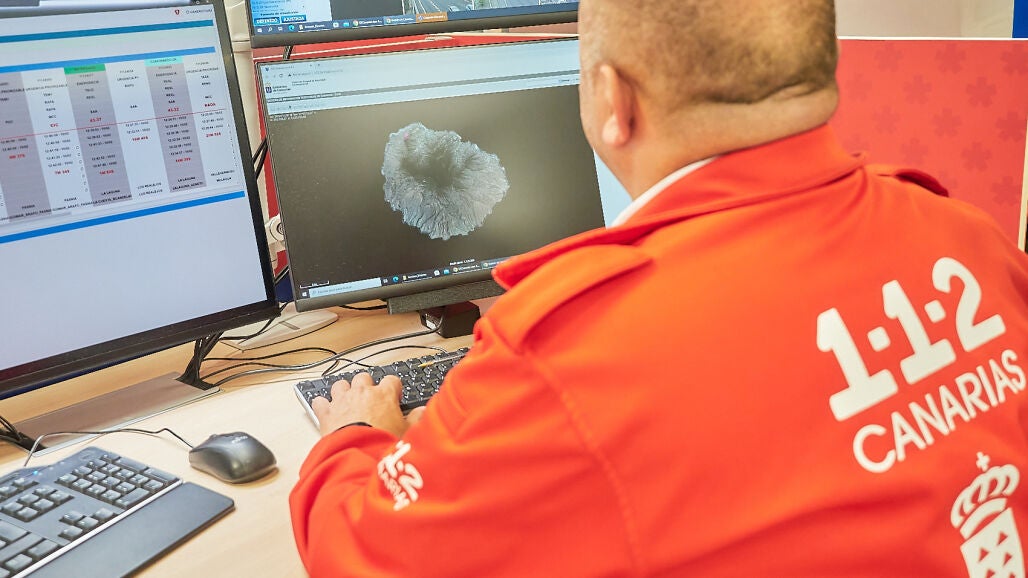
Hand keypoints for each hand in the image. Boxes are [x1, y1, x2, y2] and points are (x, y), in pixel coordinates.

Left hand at [310, 373, 425, 437]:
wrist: (358, 453)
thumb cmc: (383, 442)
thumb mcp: (407, 432)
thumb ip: (416, 418)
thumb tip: (424, 412)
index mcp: (384, 395)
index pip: (391, 380)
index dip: (393, 388)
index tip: (393, 396)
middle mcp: (362, 392)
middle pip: (363, 377)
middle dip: (366, 386)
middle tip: (369, 398)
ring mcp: (342, 400)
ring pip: (340, 384)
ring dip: (343, 391)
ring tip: (347, 401)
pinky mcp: (326, 413)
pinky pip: (320, 401)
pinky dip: (322, 404)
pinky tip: (325, 410)